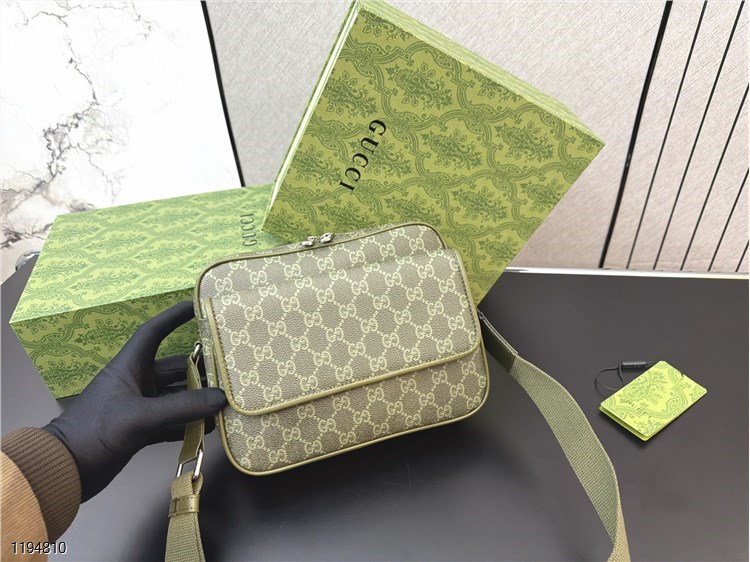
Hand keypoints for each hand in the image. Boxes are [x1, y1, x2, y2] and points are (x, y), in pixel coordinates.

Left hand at [43, 301, 226, 501]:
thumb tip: (221, 400)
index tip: (197, 307)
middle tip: (230, 371)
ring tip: (227, 402)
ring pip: (177, 397)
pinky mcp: (141, 430)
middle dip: (201, 370)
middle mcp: (136, 383)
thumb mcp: (140, 416)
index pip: (153, 332)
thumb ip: (181, 408)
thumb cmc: (95, 431)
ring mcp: (140, 407)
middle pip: (175, 368)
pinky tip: (209, 429)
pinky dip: (189, 425)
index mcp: (129, 367)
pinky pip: (173, 422)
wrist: (63, 470)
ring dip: (198, 401)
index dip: (173, 317)